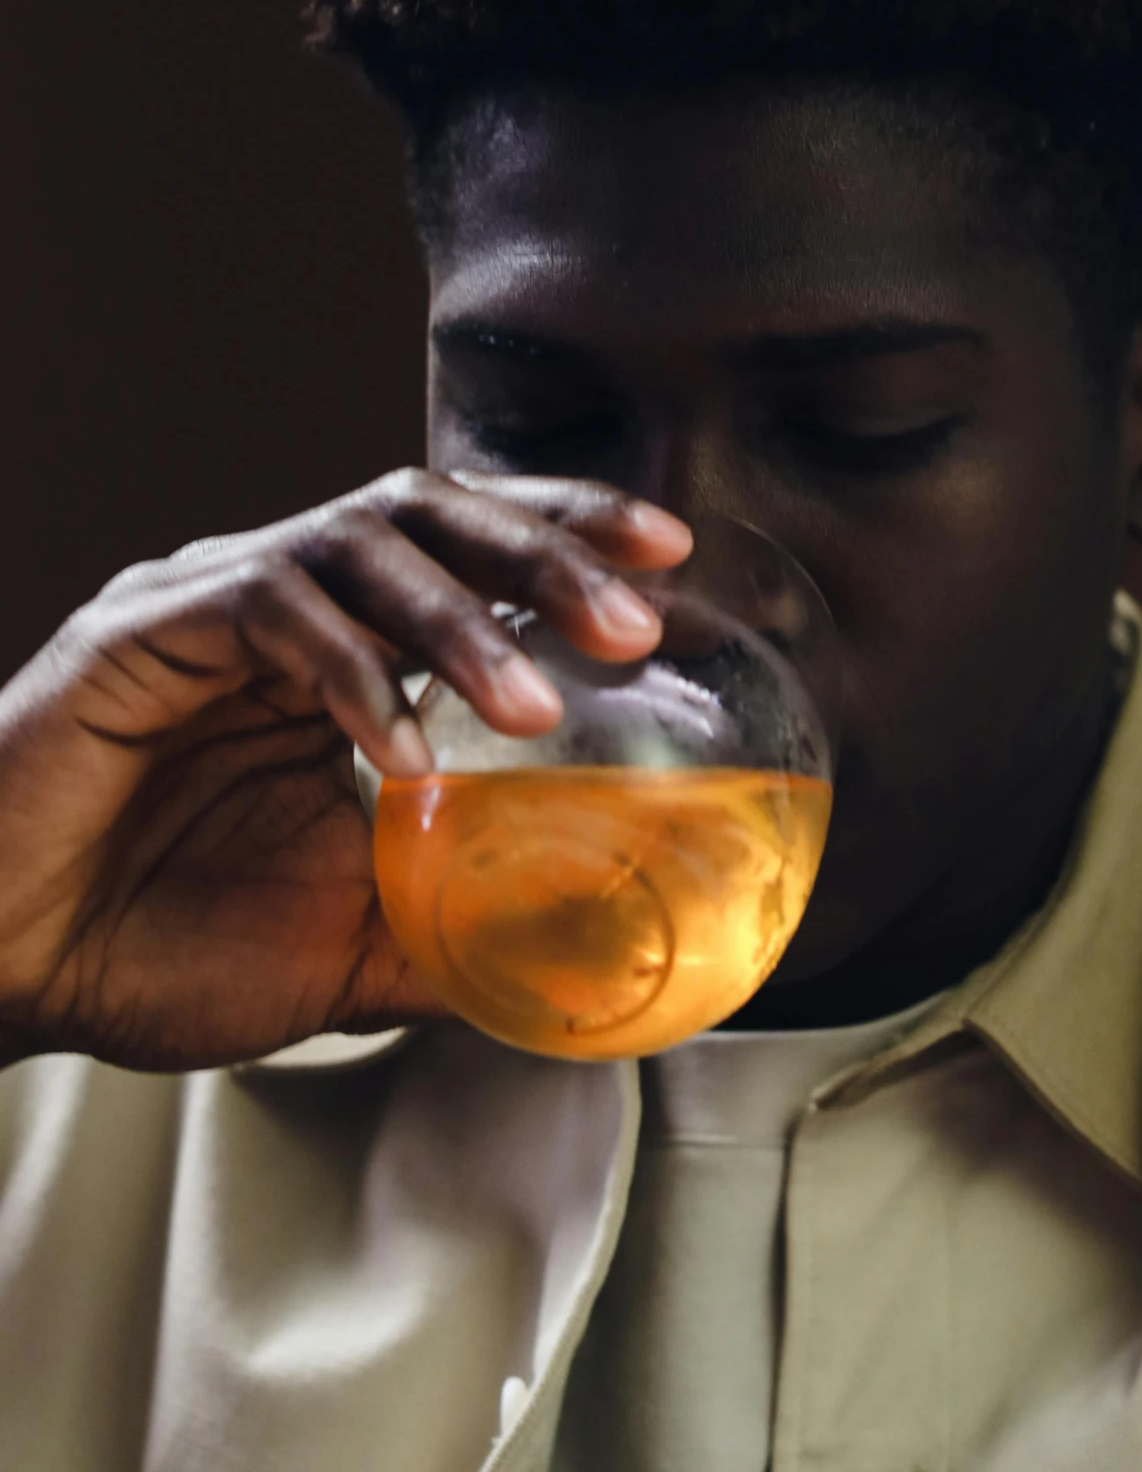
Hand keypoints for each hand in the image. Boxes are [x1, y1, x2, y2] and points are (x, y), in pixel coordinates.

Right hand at [0, 470, 690, 1071]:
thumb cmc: (149, 948)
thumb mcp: (348, 949)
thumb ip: (462, 934)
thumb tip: (589, 960)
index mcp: (331, 650)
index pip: (469, 548)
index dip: (569, 534)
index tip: (671, 556)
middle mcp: (278, 601)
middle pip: (431, 511)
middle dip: (545, 550)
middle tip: (634, 613)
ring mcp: (207, 601)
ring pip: (356, 542)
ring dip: (460, 616)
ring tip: (536, 702)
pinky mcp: (140, 630)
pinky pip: (267, 610)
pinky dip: (347, 674)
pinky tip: (396, 758)